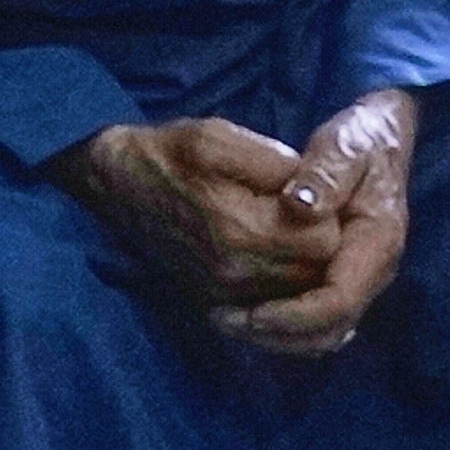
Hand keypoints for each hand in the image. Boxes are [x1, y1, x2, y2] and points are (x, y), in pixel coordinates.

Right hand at [57, 114, 322, 314]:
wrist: (117, 184)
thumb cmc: (172, 154)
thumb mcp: (220, 138)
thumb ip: (276, 163)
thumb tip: (318, 189)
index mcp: (242, 231)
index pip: (326, 241)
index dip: (332, 217)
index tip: (317, 198)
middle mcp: (236, 273)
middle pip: (319, 273)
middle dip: (324, 245)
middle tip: (310, 217)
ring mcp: (226, 294)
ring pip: (301, 295)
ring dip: (309, 268)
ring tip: (296, 234)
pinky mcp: (218, 303)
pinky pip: (275, 311)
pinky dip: (290, 290)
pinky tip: (285, 260)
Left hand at [226, 88, 418, 353]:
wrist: (381, 137)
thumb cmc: (361, 139)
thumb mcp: (346, 144)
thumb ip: (326, 173)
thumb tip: (302, 207)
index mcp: (377, 242)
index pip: (340, 299)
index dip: (296, 313)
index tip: (251, 311)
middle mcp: (372, 271)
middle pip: (330, 329)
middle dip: (279, 334)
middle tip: (225, 320)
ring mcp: (358, 278)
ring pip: (323, 334)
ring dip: (277, 337)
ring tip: (227, 321)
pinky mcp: (340, 278)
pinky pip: (315, 322)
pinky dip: (281, 328)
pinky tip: (243, 313)